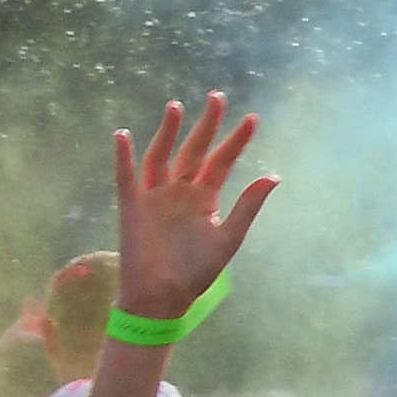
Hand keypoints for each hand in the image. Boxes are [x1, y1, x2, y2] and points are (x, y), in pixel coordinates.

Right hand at [113, 95, 279, 327]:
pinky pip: (125, 178)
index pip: (222, 161)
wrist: (162, 298)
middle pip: (194, 150)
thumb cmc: (196, 273)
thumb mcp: (229, 238)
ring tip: (176, 106)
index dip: (236, 141)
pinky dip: (123, 157)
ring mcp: (154, 197)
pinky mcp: (131, 208)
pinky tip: (123, 135)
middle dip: (206, 125)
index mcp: (205, 198)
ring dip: (167, 133)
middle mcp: (180, 191)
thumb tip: (274, 176)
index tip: (253, 119)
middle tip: (218, 97)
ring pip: (161, 156)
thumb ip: (248, 206)